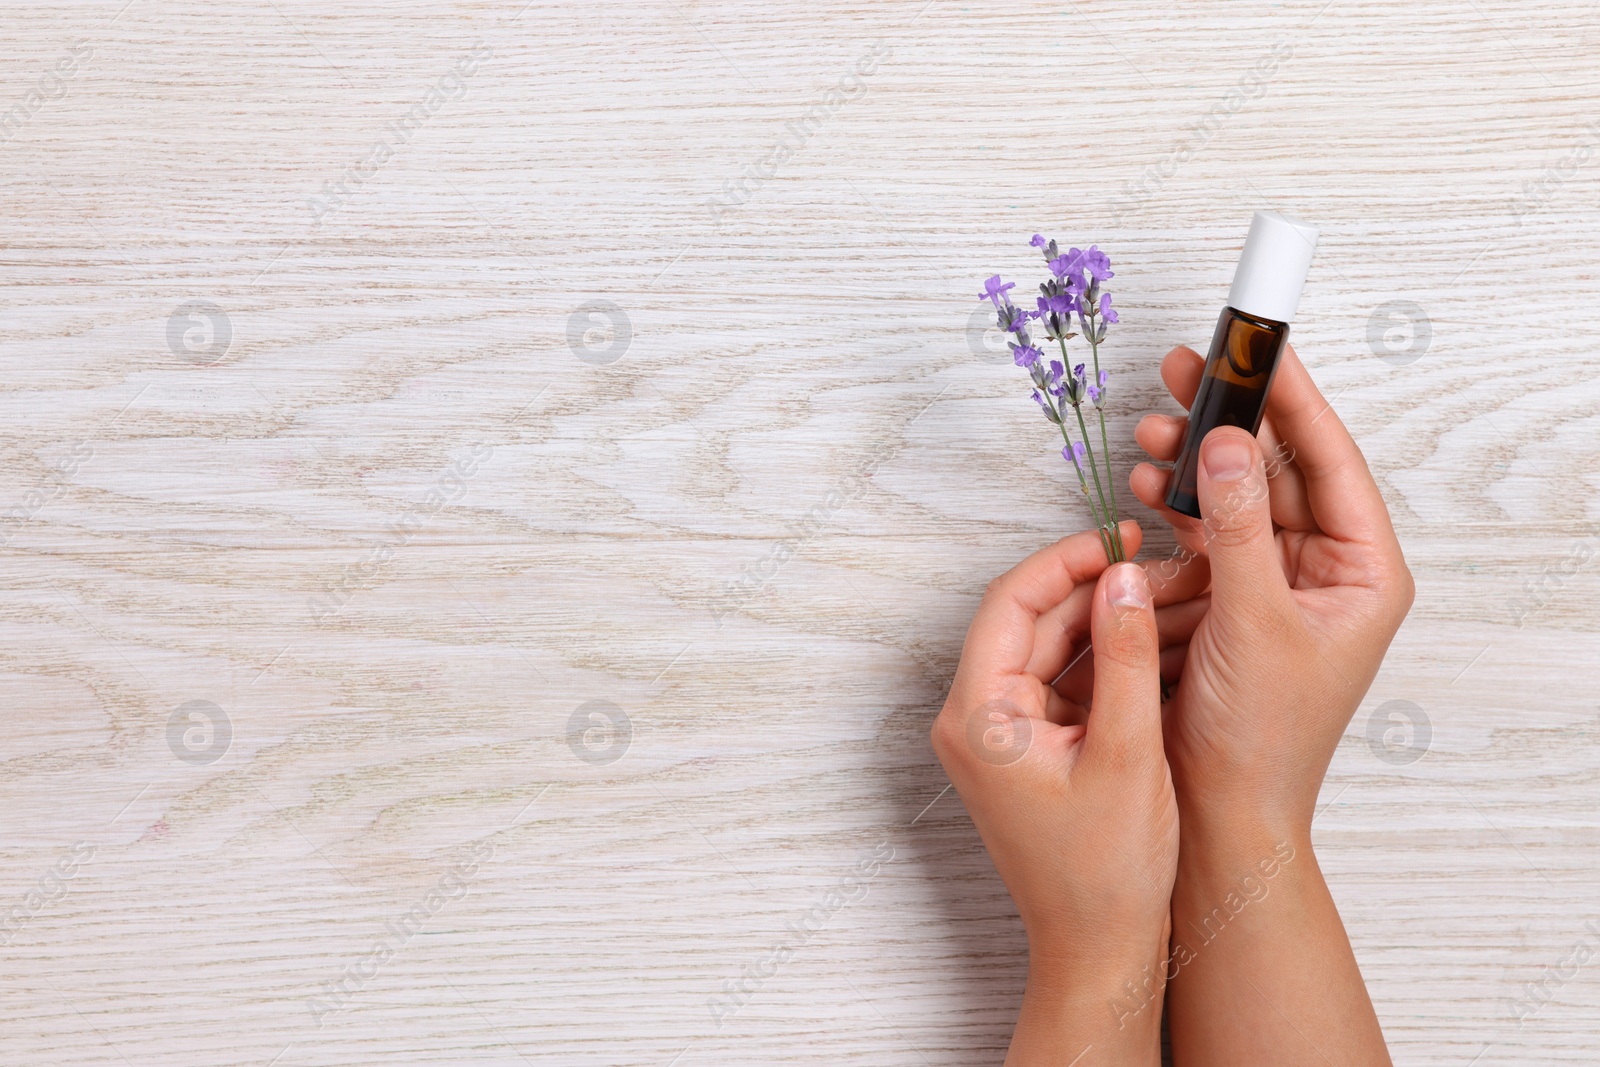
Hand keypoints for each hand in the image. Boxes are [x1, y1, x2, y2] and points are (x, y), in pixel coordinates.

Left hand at [931, 523, 1177, 1061]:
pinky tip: (1150, 639)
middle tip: (1158, 563)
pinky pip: (1060, 681)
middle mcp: (974, 718)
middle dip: (1091, 588)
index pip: (1008, 603)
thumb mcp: (1127, 752)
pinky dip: (1101, 659)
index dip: (1065, 561)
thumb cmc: (1106, 871)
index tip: (1119, 537)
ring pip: (1048, 648)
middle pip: (1028, 621)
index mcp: (977, 716)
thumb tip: (1125, 575)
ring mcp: (998, 733)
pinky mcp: (1026, 746)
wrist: (1100, 948)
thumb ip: (1125, 656)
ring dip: (1101, 620)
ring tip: (1166, 593)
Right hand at [1127, 343, 1404, 1065]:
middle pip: (1276, 469)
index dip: (1291, 399)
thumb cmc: (1262, 739)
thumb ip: (1236, 527)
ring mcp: (1273, 584)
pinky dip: (1170, 510)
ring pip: (1232, 497)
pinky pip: (1201, 535)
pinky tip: (1139, 491)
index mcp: (1362, 573)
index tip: (1257, 346)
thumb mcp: (1254, 621)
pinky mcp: (1227, 600)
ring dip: (1188, 465)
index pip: (1330, 462)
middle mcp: (1323, 571)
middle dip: (1226, 424)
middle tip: (1186, 373)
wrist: (1221, 812)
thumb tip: (1228, 442)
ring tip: (1144, 437)